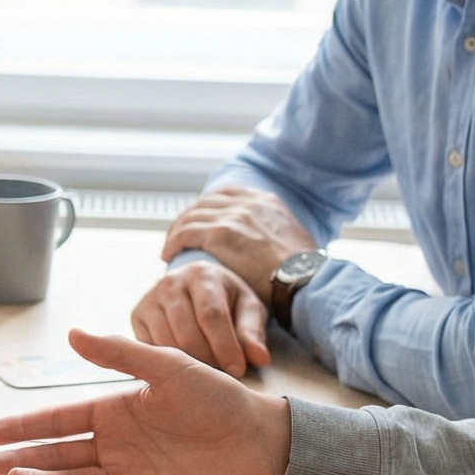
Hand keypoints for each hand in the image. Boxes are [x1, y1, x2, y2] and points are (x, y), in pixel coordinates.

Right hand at [0, 330, 290, 474]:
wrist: (261, 437)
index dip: (24, 426)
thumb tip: (73, 333)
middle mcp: (113, 445)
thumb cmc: (216, 397)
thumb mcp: (167, 366)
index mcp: (112, 411)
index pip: (58, 420)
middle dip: (18, 459)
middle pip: (55, 454)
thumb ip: (121, 354)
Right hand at [129, 257, 269, 376]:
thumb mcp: (248, 309)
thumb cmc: (227, 300)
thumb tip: (260, 358)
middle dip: (208, 359)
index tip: (237, 370)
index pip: (211, 315)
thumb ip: (253, 333)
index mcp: (202, 275)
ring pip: (166, 344)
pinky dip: (167, 362)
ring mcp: (149, 299)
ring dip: (188, 364)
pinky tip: (184, 364)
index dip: (225, 346)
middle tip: (223, 374)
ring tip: (206, 369)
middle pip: (187, 332)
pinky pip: (150, 349)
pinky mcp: (136, 315)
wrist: (196, 286)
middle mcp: (170, 282)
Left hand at [160, 187, 317, 296]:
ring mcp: (234, 216)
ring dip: (176, 231)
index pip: (227, 194)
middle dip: (188, 218)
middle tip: (177, 235)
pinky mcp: (221, 234)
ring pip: (191, 216)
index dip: (208, 207)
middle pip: (205, 202)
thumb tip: (269, 250)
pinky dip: (172, 242)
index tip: (198, 221)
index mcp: (267, 202)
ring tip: (169, 248)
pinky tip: (167, 255)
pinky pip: (185, 233)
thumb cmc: (304, 275)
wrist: (307, 281)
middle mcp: (250, 203)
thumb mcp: (293, 243)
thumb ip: (275, 237)